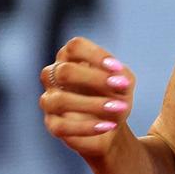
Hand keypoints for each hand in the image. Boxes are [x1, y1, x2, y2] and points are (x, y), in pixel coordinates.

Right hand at [39, 36, 135, 159]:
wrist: (112, 126)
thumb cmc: (116, 95)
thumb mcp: (125, 83)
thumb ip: (122, 77)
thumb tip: (117, 79)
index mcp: (71, 57)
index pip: (75, 46)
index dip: (95, 55)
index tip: (117, 68)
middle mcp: (55, 75)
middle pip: (64, 71)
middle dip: (94, 79)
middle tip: (121, 86)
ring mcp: (50, 100)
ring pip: (60, 100)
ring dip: (93, 104)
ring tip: (119, 108)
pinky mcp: (52, 124)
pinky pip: (62, 126)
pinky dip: (87, 126)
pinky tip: (109, 126)